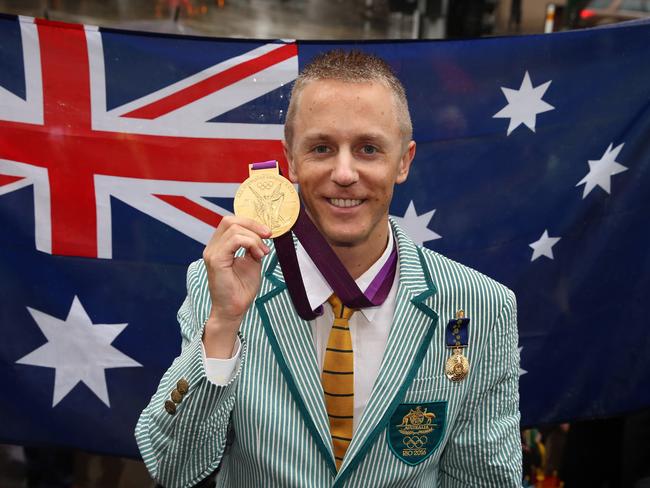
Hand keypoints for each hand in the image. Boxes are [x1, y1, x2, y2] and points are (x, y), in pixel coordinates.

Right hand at [202, 216, 270, 357]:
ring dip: (254, 238)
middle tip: (268, 236)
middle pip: (230, 220)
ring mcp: (212, 253)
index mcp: (219, 246)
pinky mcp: (216, 260)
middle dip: (253, 225)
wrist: (234, 309)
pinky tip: (258, 255)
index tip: (267, 233)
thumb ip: (252, 247)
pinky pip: (234, 240)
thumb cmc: (241, 289)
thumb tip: (261, 235)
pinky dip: (250, 243)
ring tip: (263, 252)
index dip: (250, 223)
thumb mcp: (251, 262)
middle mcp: (212, 247)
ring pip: (234, 228)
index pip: (231, 222)